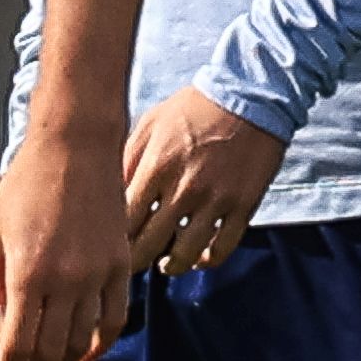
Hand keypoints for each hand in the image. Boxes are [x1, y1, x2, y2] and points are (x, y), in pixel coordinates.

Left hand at [0, 117, 133, 360]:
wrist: (76, 146)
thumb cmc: (27, 184)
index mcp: (28, 272)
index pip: (18, 345)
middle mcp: (66, 280)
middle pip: (50, 352)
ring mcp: (98, 275)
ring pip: (82, 343)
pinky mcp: (120, 266)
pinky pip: (114, 320)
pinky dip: (99, 346)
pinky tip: (84, 355)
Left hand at [122, 89, 289, 279]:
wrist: (251, 95)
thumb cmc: (195, 107)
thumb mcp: (151, 123)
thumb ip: (127, 159)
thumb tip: (109, 195)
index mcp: (156, 166)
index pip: (124, 220)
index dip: (114, 238)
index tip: (112, 243)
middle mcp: (184, 188)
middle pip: (148, 245)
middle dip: (135, 261)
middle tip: (131, 263)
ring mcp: (216, 200)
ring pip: (185, 255)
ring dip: (170, 266)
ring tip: (164, 264)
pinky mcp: (243, 206)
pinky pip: (222, 249)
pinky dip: (207, 260)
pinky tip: (198, 257)